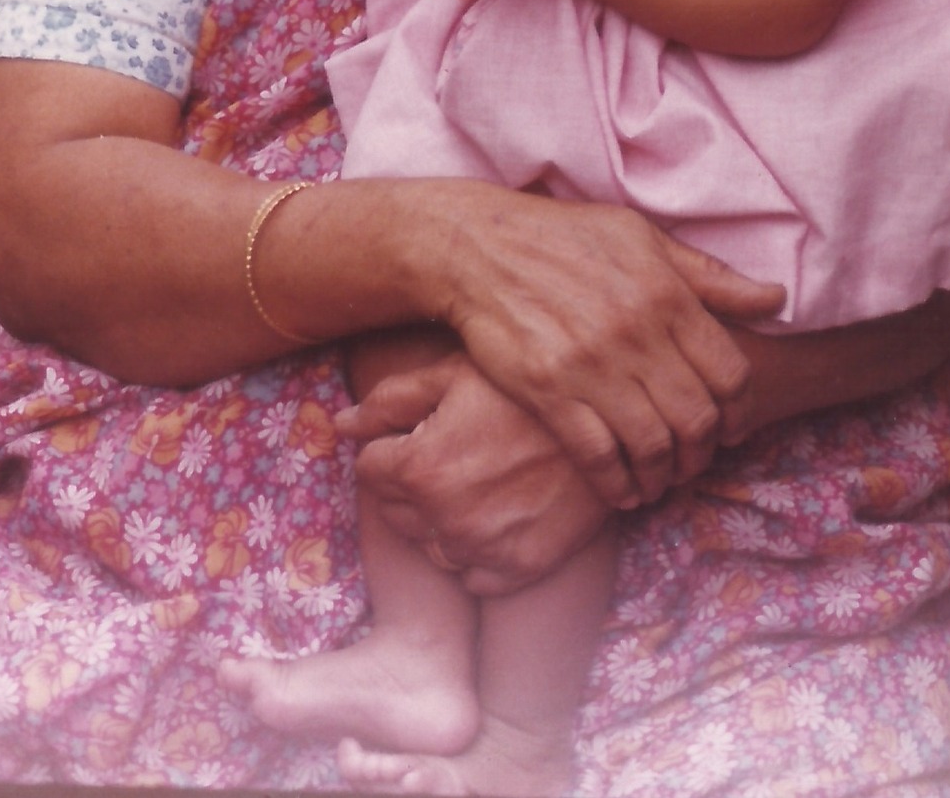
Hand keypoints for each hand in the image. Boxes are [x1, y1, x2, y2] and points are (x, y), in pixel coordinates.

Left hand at [339, 354, 612, 595]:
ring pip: (430, 546)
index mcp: (420, 467)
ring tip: (479, 479)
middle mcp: (443, 519)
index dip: (393, 446)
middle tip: (455, 451)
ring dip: (440, 520)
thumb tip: (339, 425)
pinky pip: (471, 576)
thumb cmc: (528, 388)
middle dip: (411, 483)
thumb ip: (390, 400)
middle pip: (394, 512)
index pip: (369, 469)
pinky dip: (476, 552)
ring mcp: (481, 551)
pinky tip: (500, 513)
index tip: (427, 431)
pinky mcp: (517, 570)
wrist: (610, 422)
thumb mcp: (456, 373)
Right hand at [440, 185, 784, 506]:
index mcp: (667, 294)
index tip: (734, 427)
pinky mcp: (549, 392)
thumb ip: (710, 276)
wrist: (480, 248)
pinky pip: (598, 455)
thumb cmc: (567, 238)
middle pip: (697, 418)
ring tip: (661, 479)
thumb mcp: (643, 239)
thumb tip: (776, 299)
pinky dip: (618, 483)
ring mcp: (592, 366)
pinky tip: (624, 489)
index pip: (730, 373)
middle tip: (696, 459)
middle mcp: (637, 334)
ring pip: (653, 445)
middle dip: (704, 451)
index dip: (741, 411)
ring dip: (665, 475)